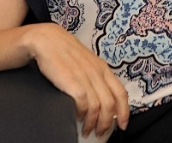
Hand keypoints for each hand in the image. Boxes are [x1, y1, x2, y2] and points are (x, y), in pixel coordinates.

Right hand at [27, 23, 129, 137]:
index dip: (124, 111)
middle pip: (110, 104)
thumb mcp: (86, 62)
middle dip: (107, 123)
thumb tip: (101, 97)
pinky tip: (77, 118)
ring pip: (98, 107)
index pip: (121, 92)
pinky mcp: (71, 80)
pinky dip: (82, 114)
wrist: (47, 40)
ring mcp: (85, 76)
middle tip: (100, 132)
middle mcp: (97, 72)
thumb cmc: (65, 52)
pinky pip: (83, 103)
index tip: (122, 125)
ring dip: (93, 123)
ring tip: (88, 130)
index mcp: (103, 68)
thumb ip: (95, 76)